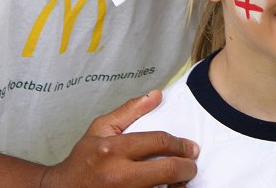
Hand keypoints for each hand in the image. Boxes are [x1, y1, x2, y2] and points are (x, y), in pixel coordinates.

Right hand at [40, 90, 198, 186]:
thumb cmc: (83, 159)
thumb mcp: (101, 128)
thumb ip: (130, 111)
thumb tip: (156, 95)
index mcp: (113, 149)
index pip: (157, 142)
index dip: (179, 144)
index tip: (190, 147)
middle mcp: (118, 175)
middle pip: (166, 170)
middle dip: (186, 167)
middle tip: (191, 165)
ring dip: (177, 186)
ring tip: (181, 180)